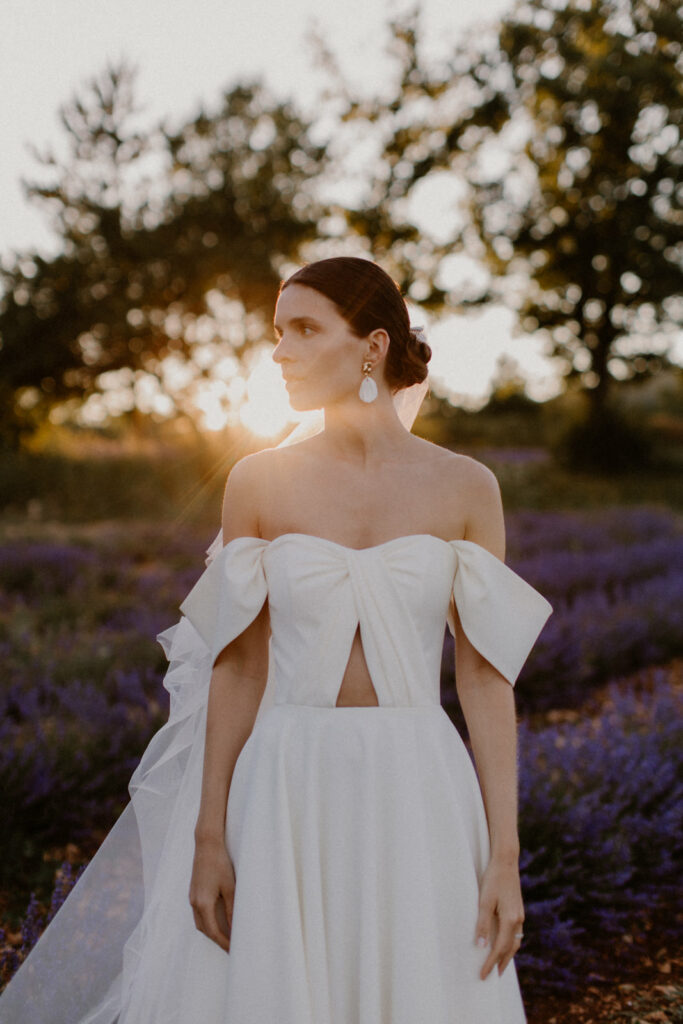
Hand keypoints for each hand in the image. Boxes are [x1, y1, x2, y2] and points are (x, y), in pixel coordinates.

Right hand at [189, 835, 235, 952]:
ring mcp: (192, 897)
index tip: (234, 951)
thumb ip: (231, 910)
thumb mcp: (230, 888)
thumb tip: (235, 929)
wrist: (207, 844)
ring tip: (226, 936)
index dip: (223, 943)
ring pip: (200, 922)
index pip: (213, 932)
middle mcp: (194, 903)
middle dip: (217, 940)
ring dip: (211, 931)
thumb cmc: (220, 864)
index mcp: (202, 904)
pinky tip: (217, 920)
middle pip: (204, 930)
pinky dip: (207, 921)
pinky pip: (198, 912)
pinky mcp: (193, 891)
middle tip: (232, 948)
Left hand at [474, 856, 524, 979]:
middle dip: (502, 963)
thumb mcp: (484, 901)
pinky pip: (516, 933)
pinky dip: (510, 943)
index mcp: (510, 919)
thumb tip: (481, 946)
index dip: (491, 963)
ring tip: (499, 965)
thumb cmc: (492, 880)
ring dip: (507, 955)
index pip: (500, 948)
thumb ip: (483, 924)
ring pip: (515, 942)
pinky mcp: (518, 910)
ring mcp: (520, 915)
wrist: (506, 862)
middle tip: (493, 976)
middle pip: (511, 949)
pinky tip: (504, 944)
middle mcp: (518, 920)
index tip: (483, 975)